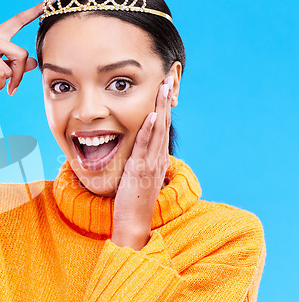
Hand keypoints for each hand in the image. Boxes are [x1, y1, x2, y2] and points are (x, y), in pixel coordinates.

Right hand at [0, 0, 48, 105]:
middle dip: (20, 76)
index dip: (33, 12)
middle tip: (11, 90)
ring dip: (6, 83)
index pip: (16, 21)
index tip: (48, 1)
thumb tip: (34, 63)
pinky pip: (2, 74)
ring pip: (13, 66)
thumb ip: (13, 66)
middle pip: (22, 54)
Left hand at [111, 76, 174, 249]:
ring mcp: (151, 164)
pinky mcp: (141, 170)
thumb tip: (137, 152)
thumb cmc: (133, 202)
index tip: (165, 90)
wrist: (133, 222)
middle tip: (169, 79)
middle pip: (164, 124)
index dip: (164, 108)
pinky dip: (149, 130)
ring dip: (161, 108)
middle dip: (166, 101)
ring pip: (158, 131)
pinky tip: (152, 115)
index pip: (163, 128)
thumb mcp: (139, 177)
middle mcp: (158, 159)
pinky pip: (145, 146)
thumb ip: (140, 162)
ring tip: (164, 88)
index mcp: (158, 159)